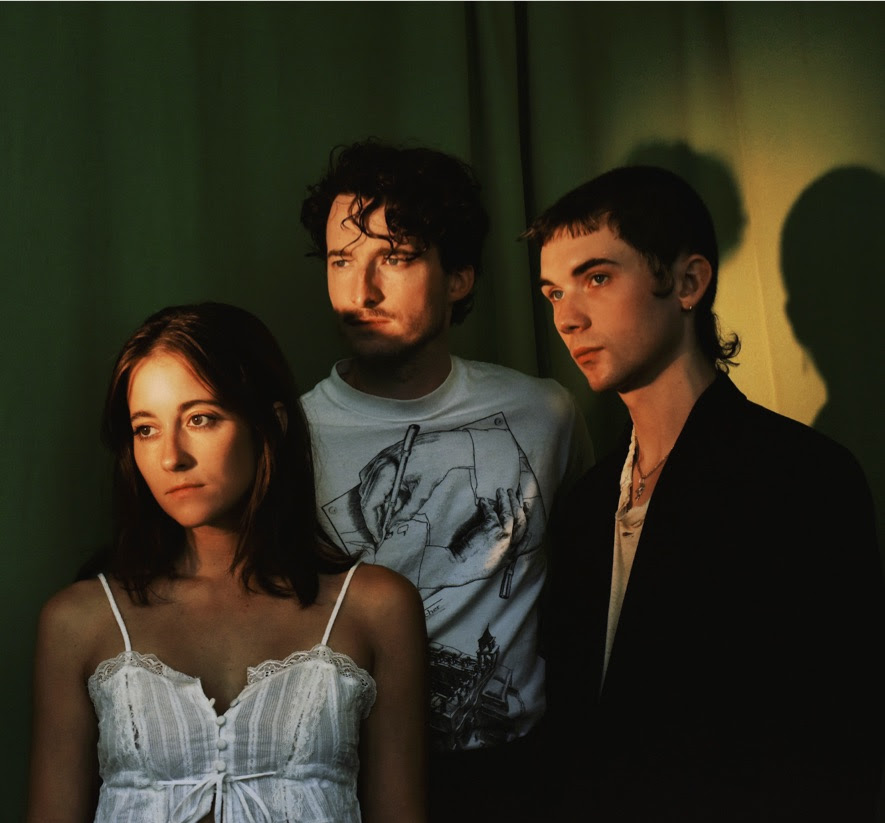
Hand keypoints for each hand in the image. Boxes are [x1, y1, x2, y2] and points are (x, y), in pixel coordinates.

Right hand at [358, 431, 472, 542]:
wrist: (442, 444)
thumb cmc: (435, 465)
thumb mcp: (424, 491)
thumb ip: (408, 510)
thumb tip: (395, 524)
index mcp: (387, 472)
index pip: (369, 503)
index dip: (372, 523)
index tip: (379, 536)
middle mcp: (378, 464)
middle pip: (365, 497)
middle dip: (373, 516)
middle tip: (384, 530)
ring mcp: (378, 458)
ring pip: (366, 488)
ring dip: (374, 503)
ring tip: (388, 515)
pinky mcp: (382, 456)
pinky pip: (370, 477)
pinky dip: (376, 490)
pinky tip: (389, 498)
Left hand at [441, 486, 528, 587]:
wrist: (458, 566)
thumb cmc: (471, 566)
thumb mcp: (493, 565)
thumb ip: (503, 556)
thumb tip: (508, 546)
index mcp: (511, 554)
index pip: (524, 533)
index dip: (527, 517)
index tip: (526, 506)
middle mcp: (510, 545)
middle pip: (520, 520)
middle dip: (517, 504)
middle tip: (514, 493)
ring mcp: (502, 536)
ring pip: (509, 513)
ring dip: (506, 499)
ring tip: (501, 490)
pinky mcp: (491, 529)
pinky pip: (492, 512)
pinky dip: (487, 504)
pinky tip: (483, 501)